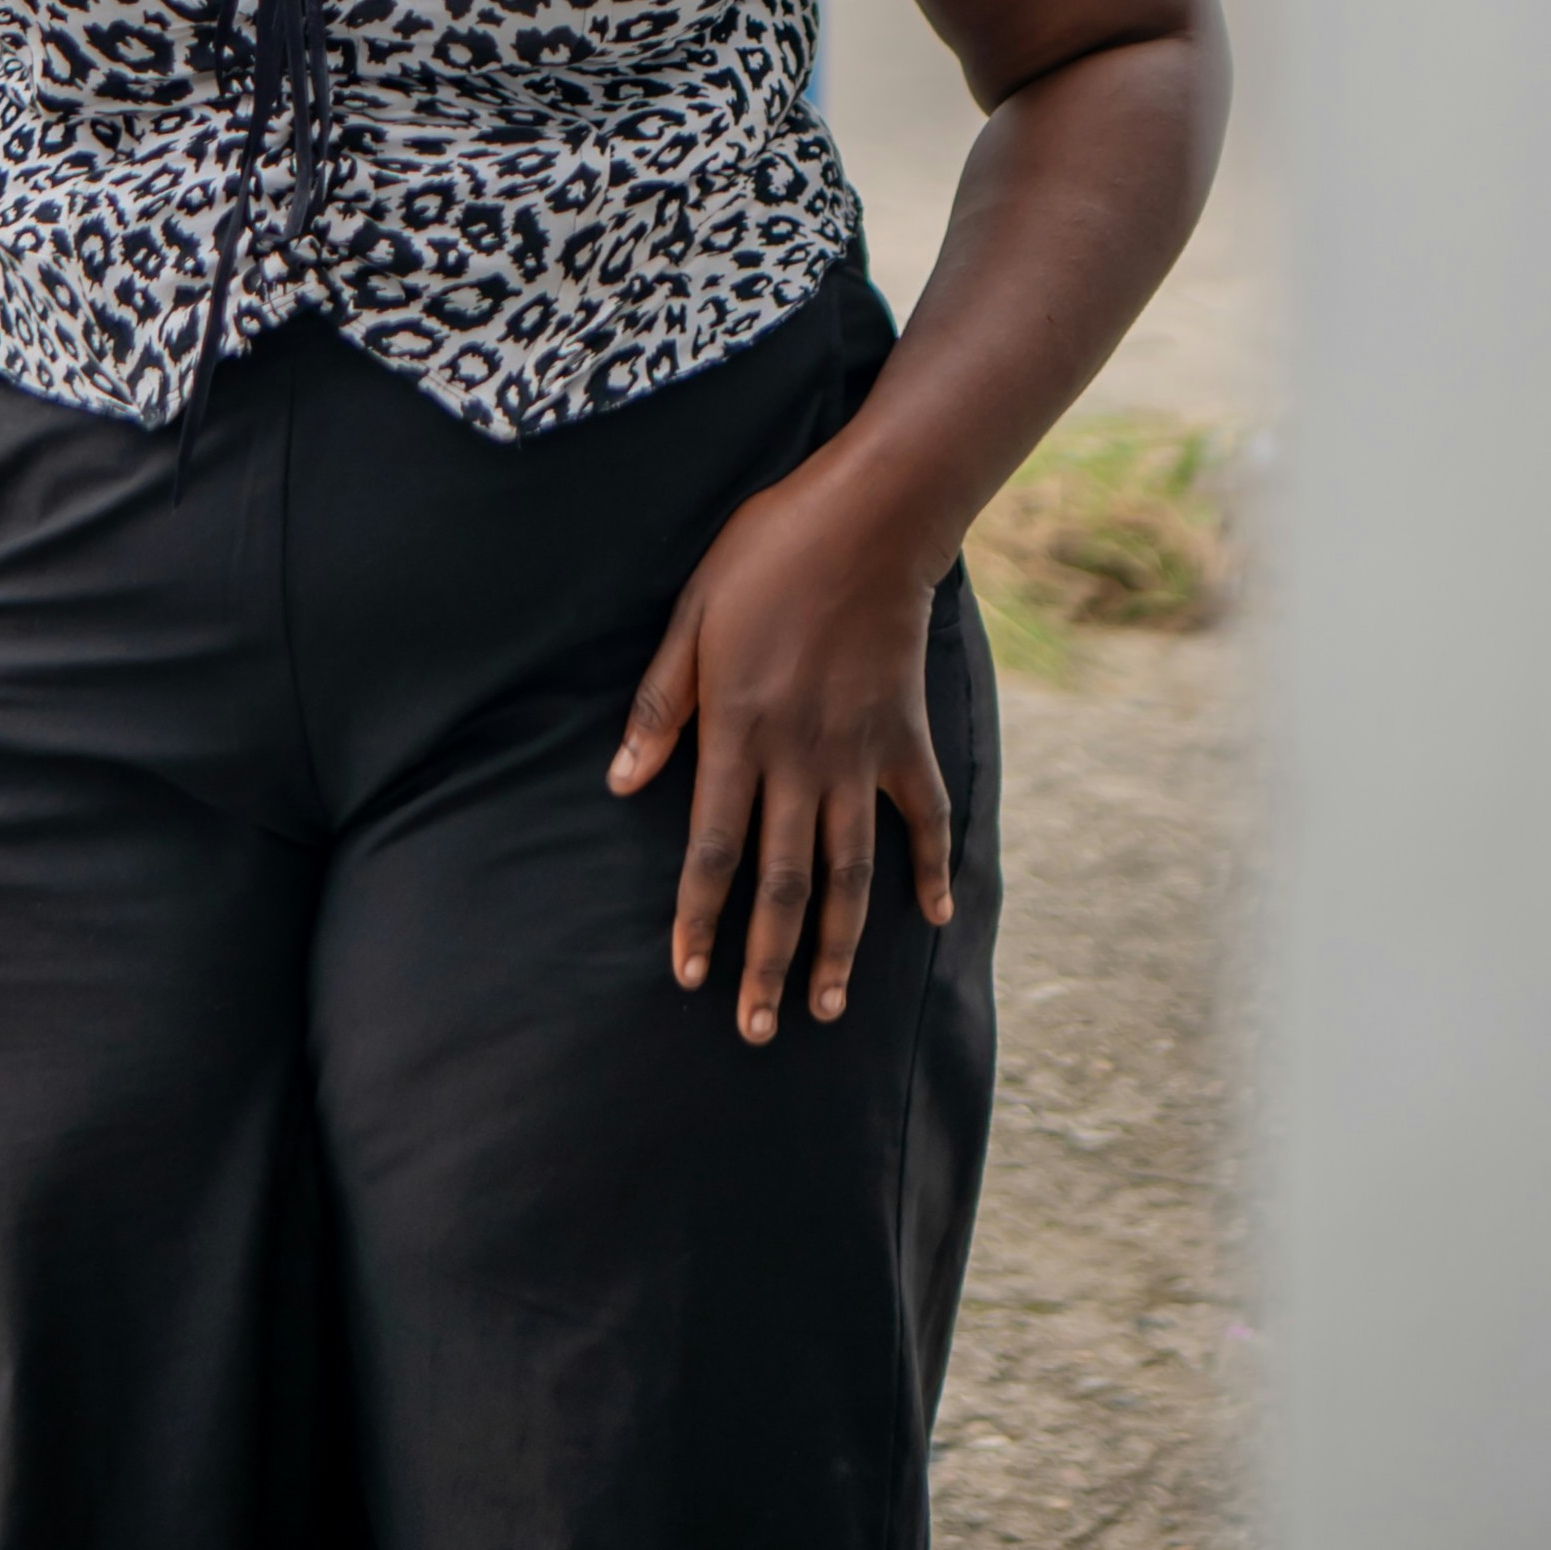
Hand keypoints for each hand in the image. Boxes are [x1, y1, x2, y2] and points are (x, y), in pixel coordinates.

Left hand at [608, 456, 953, 1041]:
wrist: (868, 519)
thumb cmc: (765, 556)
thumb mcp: (690, 617)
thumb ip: (659, 704)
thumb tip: (619, 782)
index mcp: (737, 732)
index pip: (710, 851)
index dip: (698, 919)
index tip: (688, 977)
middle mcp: (799, 758)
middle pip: (780, 883)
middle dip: (764, 962)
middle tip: (755, 1030)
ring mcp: (860, 753)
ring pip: (849, 872)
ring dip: (838, 946)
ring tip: (827, 1008)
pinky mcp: (905, 736)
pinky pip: (924, 817)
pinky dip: (931, 868)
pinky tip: (931, 918)